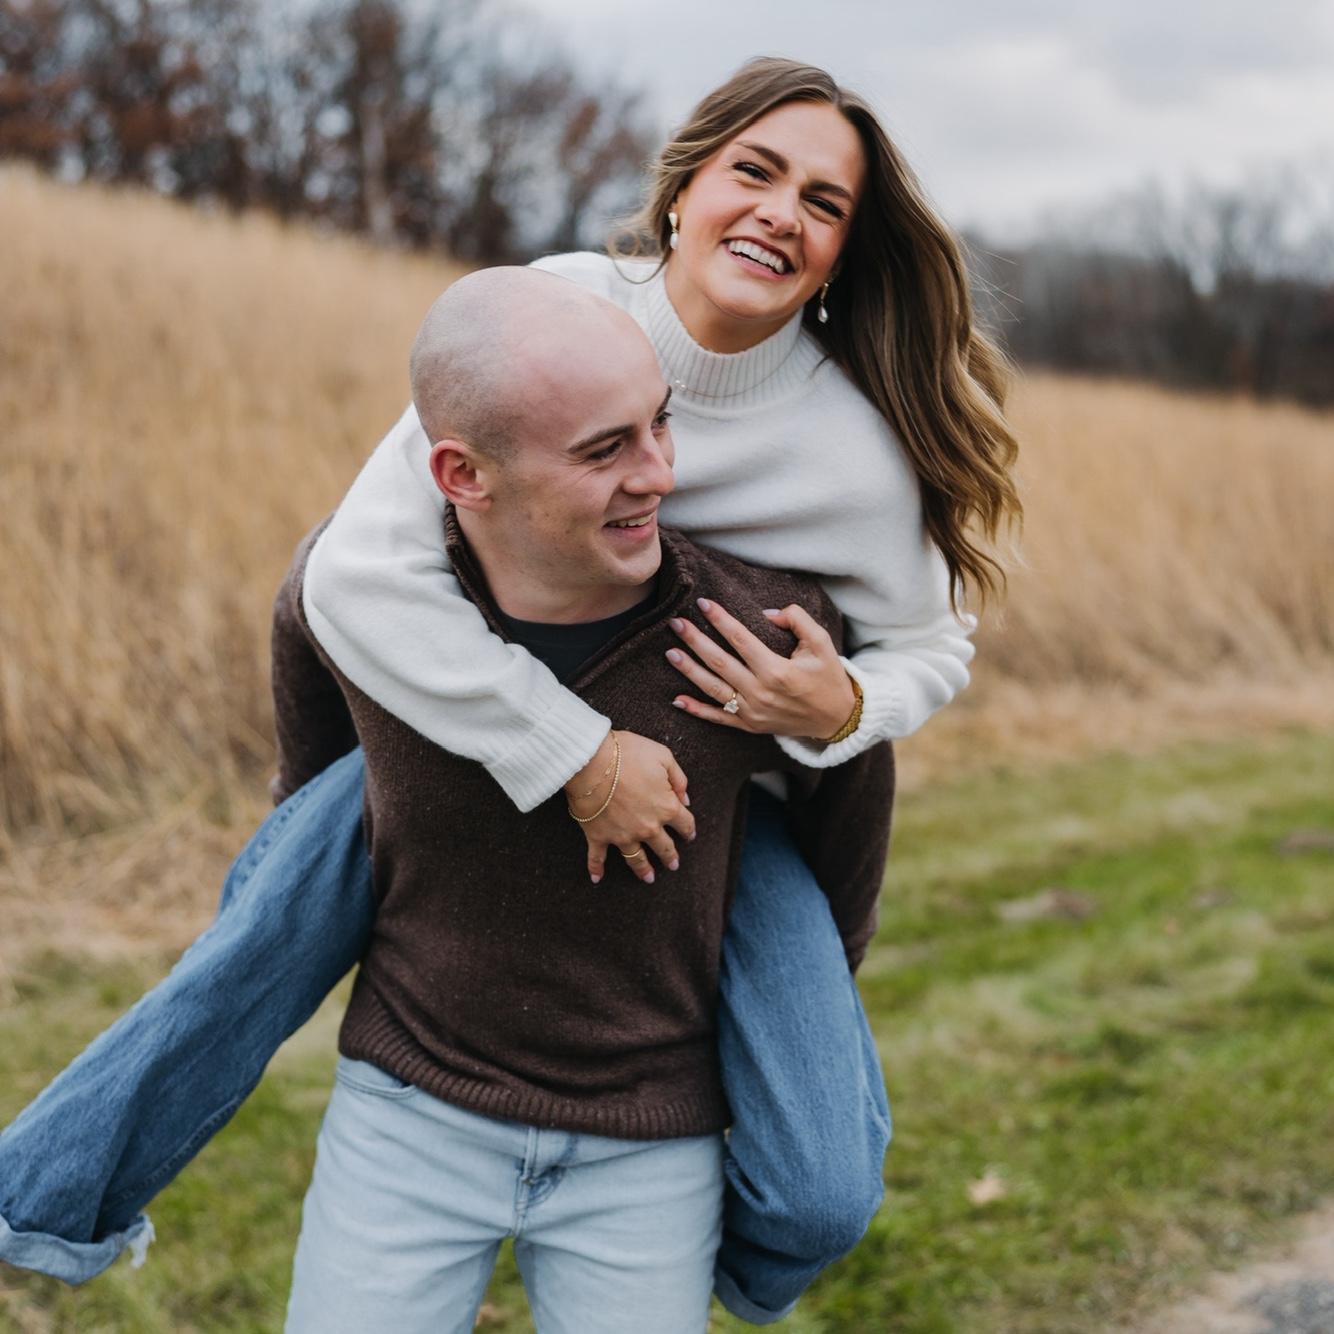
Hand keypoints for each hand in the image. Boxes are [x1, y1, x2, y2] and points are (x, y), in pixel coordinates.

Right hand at [564, 730, 694, 884]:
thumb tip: (686, 798)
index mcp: (666, 807)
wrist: (591, 761)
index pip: (685, 823)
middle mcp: (648, 827)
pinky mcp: (598, 836)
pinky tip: (597, 879)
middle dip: (670, 857)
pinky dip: (596, 869)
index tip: (689, 835)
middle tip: (673, 865)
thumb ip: (679, 779)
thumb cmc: (628, 754)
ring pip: (636, 859)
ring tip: (649, 879)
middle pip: (664, 847)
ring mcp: (622, 835)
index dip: (689, 829)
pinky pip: (597, 858)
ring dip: (643, 870)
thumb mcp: (663, 756)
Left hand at [666, 598, 855, 739]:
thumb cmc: (828, 677)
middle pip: (720, 662)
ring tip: (670, 652)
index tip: (702, 603)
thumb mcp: (822, 643)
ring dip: (689, 671)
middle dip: (695, 641)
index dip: (720, 620)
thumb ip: (797, 620)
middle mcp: (761, 693)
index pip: (740, 640)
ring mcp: (753, 713)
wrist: (836, 720)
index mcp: (777, 671)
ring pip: (713, 689)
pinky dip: (697, 710)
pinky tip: (677, 699)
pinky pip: (718, 718)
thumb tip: (767, 612)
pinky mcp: (750, 726)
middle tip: (675, 623)